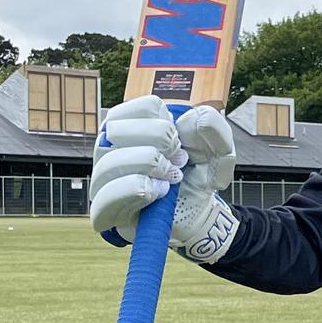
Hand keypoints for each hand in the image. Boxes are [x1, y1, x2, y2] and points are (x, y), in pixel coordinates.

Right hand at [89, 95, 239, 263]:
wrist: (198, 213)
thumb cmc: (198, 175)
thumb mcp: (218, 149)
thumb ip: (212, 127)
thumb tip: (190, 119)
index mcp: (132, 126)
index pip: (139, 108)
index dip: (165, 122)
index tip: (180, 139)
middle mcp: (109, 148)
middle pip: (117, 128)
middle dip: (159, 142)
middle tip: (179, 160)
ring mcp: (103, 179)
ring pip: (110, 162)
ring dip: (150, 166)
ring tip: (172, 178)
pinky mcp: (103, 210)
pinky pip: (105, 197)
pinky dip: (136, 190)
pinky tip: (158, 192)